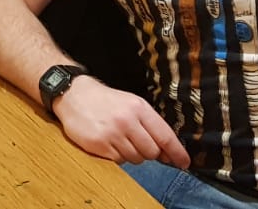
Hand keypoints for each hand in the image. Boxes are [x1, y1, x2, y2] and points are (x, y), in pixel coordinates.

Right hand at [54, 77, 189, 167]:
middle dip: (149, 153)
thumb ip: (150, 125)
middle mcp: (127, 121)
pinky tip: (110, 143)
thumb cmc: (105, 100)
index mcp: (139, 108)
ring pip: (135, 158)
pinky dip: (117, 156)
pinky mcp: (98, 144)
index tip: (183, 163)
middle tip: (139, 144)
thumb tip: (167, 152)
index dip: (177, 153)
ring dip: (132, 154)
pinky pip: (118, 161)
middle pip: (151, 152)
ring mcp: (112, 134)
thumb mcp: (131, 103)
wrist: (73, 94)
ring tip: (120, 140)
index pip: (165, 136)